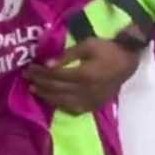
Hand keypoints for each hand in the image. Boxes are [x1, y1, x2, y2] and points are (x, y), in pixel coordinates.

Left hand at [22, 28, 141, 114]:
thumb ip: (66, 56)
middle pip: (57, 88)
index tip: (29, 69)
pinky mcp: (96, 104)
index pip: (56, 76)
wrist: (129, 60)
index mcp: (85, 75)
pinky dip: (61, 104)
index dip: (40, 73)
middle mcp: (87, 90)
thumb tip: (47, 64)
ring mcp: (92, 99)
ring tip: (34, 89)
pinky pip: (75, 108)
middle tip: (26, 78)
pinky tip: (52, 100)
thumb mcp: (86, 45)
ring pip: (64, 101)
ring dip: (47, 96)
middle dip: (40, 83)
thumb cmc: (107, 49)